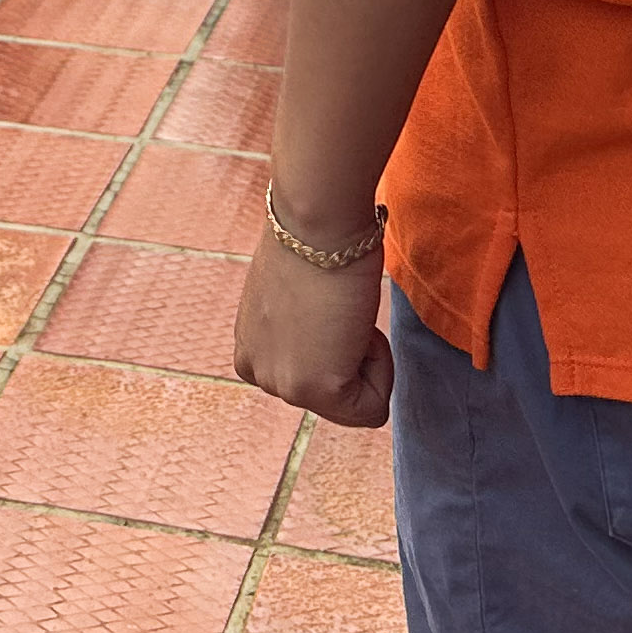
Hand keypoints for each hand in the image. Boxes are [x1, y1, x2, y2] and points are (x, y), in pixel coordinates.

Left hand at [234, 229, 392, 427]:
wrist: (318, 222)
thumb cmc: (314, 241)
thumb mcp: (292, 299)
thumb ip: (297, 330)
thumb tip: (322, 332)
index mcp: (249, 349)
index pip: (310, 378)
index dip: (337, 343)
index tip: (325, 300)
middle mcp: (256, 372)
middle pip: (333, 395)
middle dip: (352, 355)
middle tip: (338, 305)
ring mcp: (282, 386)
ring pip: (354, 404)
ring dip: (366, 358)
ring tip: (343, 312)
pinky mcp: (315, 390)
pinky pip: (372, 410)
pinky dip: (382, 370)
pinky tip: (358, 327)